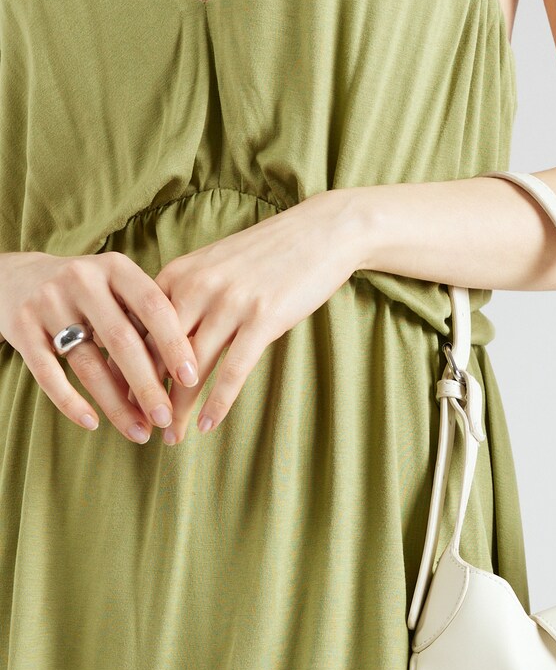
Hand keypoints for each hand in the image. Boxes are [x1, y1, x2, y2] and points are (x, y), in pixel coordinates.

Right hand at [0, 250, 200, 441]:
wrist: (18, 278)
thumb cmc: (90, 294)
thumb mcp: (119, 290)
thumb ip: (148, 319)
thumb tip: (188, 376)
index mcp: (116, 268)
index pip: (153, 307)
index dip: (174, 345)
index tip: (191, 380)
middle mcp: (82, 279)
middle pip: (122, 340)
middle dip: (148, 385)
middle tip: (166, 419)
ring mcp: (48, 302)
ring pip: (88, 363)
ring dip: (116, 404)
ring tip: (139, 432)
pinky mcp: (21, 327)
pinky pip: (48, 373)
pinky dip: (70, 402)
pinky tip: (92, 423)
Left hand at [147, 188, 369, 443]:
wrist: (321, 232)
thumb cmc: (269, 254)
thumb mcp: (216, 266)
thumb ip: (188, 296)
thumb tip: (165, 337)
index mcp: (179, 274)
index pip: (141, 329)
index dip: (127, 367)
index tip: (120, 397)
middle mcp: (197, 287)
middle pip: (160, 352)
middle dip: (146, 394)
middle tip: (138, 425)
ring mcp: (230, 302)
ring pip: (192, 367)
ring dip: (179, 407)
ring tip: (172, 437)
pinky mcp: (262, 318)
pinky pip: (233, 369)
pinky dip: (218, 401)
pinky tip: (209, 424)